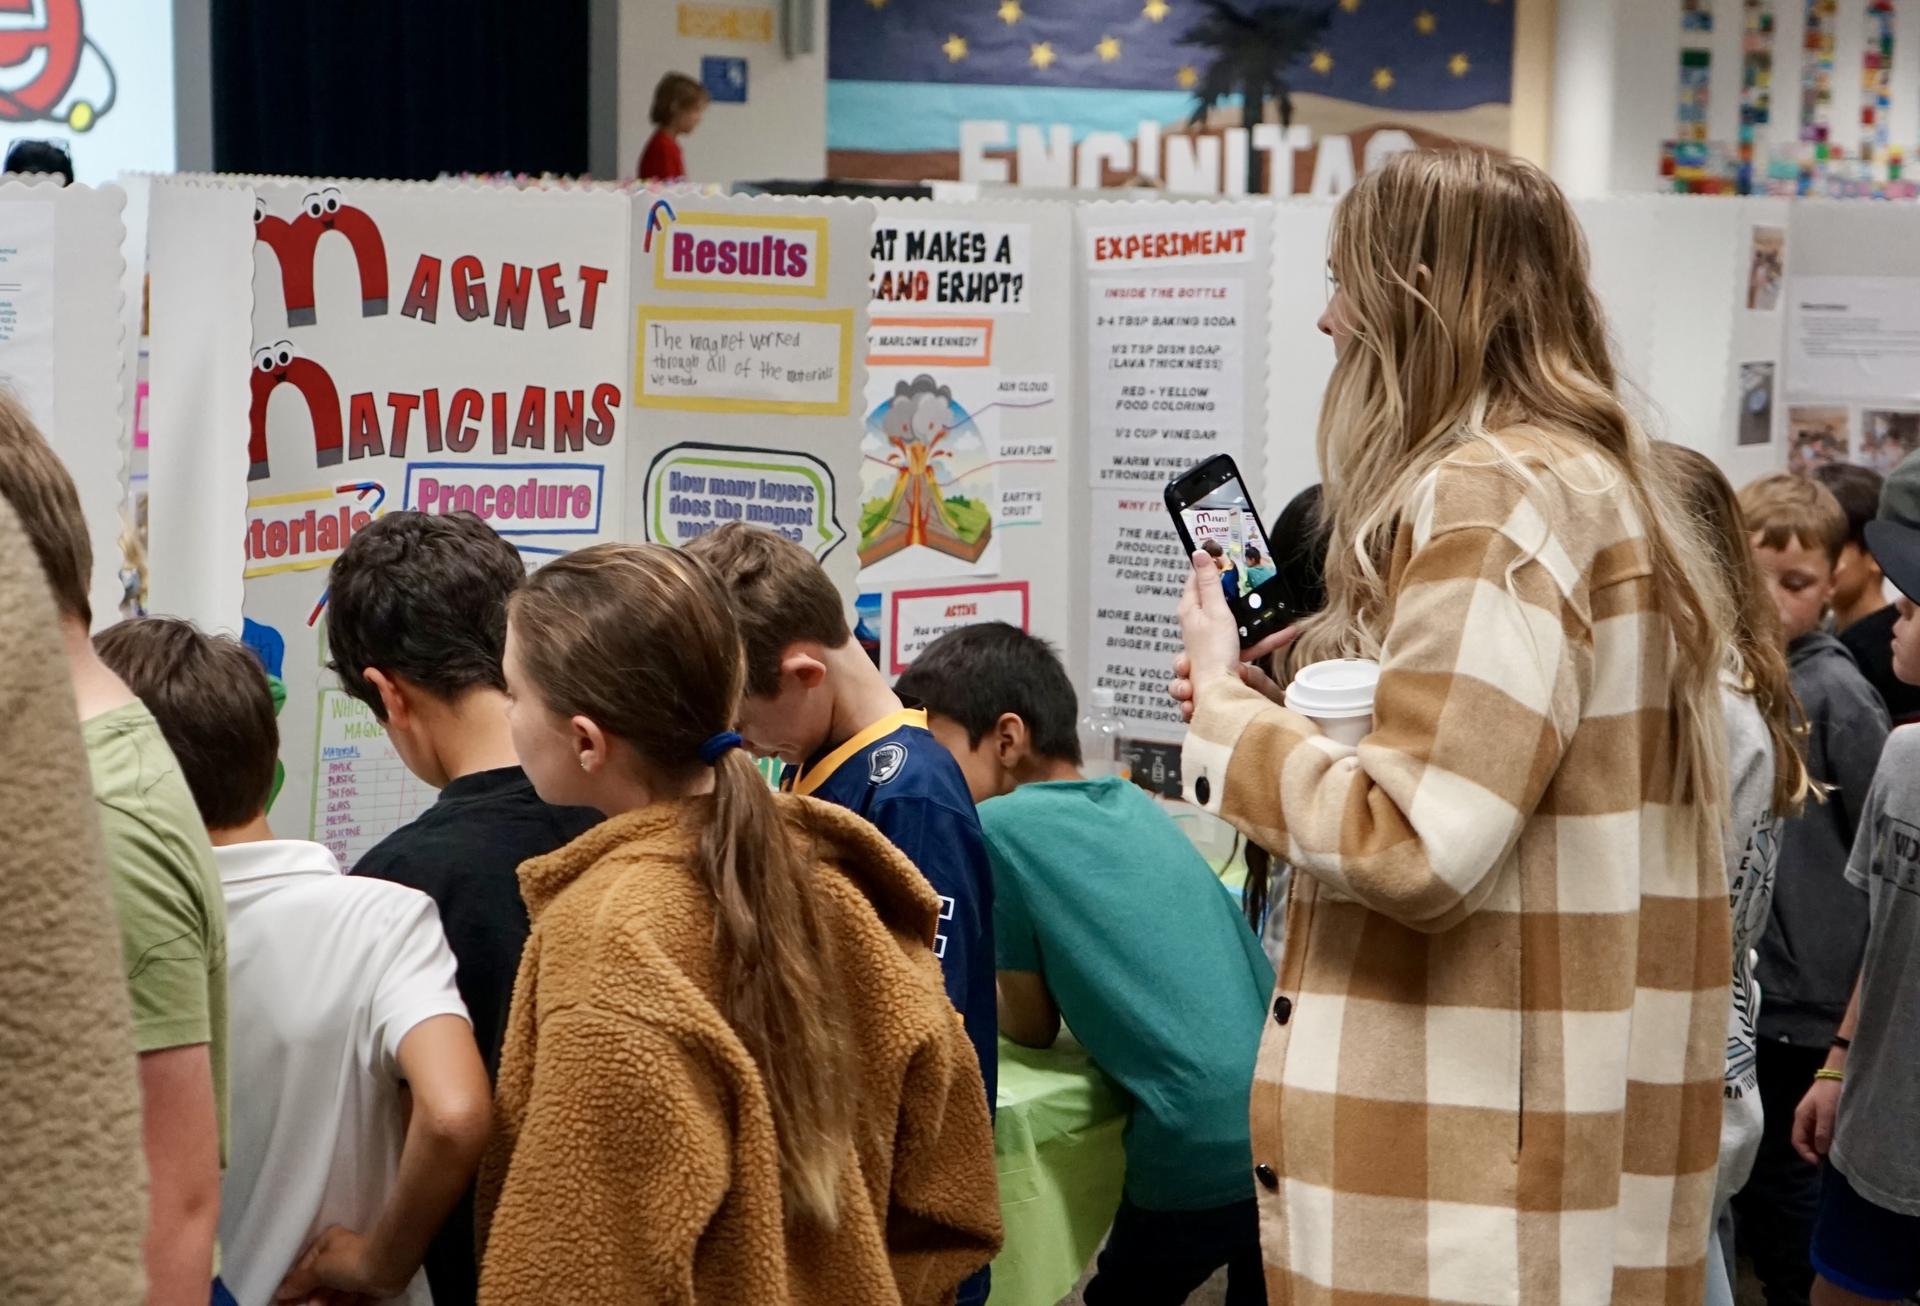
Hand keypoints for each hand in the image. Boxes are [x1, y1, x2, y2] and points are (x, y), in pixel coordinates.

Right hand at [276, 1226, 403, 1303]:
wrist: (389, 1265)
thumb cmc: (349, 1261)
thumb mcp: (319, 1268)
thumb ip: (300, 1281)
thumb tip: (281, 1292)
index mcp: (329, 1241)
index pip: (306, 1263)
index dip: (294, 1282)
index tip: (282, 1300)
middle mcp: (342, 1254)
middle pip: (320, 1279)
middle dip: (310, 1295)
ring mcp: (356, 1270)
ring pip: (334, 1290)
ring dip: (323, 1302)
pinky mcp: (368, 1285)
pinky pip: (349, 1298)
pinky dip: (340, 1305)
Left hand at [1170, 553, 1297, 721]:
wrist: (1219, 695)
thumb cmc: (1212, 655)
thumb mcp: (1214, 610)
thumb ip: (1209, 582)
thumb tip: (1199, 553)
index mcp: (1190, 610)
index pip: (1196, 578)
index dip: (1210, 564)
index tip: (1224, 552)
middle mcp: (1198, 625)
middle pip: (1220, 600)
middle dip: (1241, 593)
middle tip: (1256, 580)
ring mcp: (1212, 641)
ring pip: (1238, 623)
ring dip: (1259, 620)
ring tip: (1278, 614)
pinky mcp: (1226, 656)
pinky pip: (1248, 643)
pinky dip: (1265, 639)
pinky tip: (1285, 635)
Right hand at [1792, 1076, 1842, 1165]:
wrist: (1838, 1073)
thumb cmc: (1830, 1092)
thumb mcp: (1827, 1113)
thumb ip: (1823, 1132)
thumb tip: (1820, 1151)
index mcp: (1801, 1117)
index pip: (1797, 1141)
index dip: (1805, 1153)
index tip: (1818, 1162)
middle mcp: (1805, 1118)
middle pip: (1805, 1140)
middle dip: (1813, 1151)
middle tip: (1828, 1160)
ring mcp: (1813, 1115)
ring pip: (1813, 1136)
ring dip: (1820, 1145)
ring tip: (1833, 1152)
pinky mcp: (1823, 1113)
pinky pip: (1821, 1130)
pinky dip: (1826, 1138)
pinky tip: (1835, 1141)